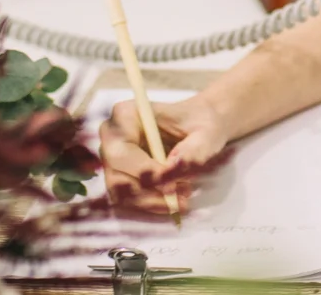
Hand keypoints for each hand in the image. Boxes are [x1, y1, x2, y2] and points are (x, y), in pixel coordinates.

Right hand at [99, 93, 229, 215]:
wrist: (203, 126)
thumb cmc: (202, 122)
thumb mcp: (207, 132)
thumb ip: (194, 149)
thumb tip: (174, 167)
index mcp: (126, 115)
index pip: (122, 151)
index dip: (142, 171)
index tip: (171, 183)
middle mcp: (113, 137)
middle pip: (117, 177)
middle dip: (149, 192)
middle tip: (180, 196)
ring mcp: (114, 159)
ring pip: (122, 194)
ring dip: (151, 202)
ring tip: (182, 199)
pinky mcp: (121, 177)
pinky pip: (129, 200)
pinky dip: (152, 205)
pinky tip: (174, 202)